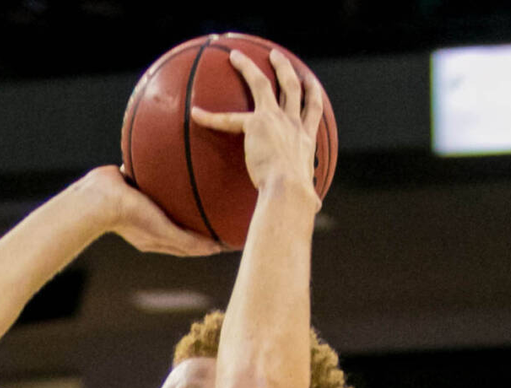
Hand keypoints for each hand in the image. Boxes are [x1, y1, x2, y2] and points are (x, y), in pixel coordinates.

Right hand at [86, 165, 219, 256]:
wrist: (101, 197)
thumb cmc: (131, 216)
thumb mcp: (163, 231)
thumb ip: (186, 241)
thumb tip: (214, 249)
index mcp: (156, 239)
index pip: (186, 245)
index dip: (206, 244)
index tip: (225, 239)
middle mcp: (149, 223)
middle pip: (179, 224)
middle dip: (198, 223)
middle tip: (220, 214)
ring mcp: (141, 204)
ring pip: (168, 203)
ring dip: (182, 199)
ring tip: (201, 189)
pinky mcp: (134, 183)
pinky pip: (156, 180)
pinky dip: (167, 178)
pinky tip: (177, 166)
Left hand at [192, 48, 322, 204]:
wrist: (289, 191)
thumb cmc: (298, 199)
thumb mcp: (308, 195)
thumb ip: (310, 198)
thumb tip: (315, 209)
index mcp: (306, 139)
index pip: (312, 110)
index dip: (312, 93)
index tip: (309, 82)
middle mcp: (293, 123)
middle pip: (291, 87)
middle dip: (284, 68)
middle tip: (275, 56)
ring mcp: (276, 119)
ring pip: (263, 84)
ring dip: (249, 68)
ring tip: (236, 57)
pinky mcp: (256, 124)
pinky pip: (228, 118)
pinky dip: (211, 117)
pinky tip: (195, 113)